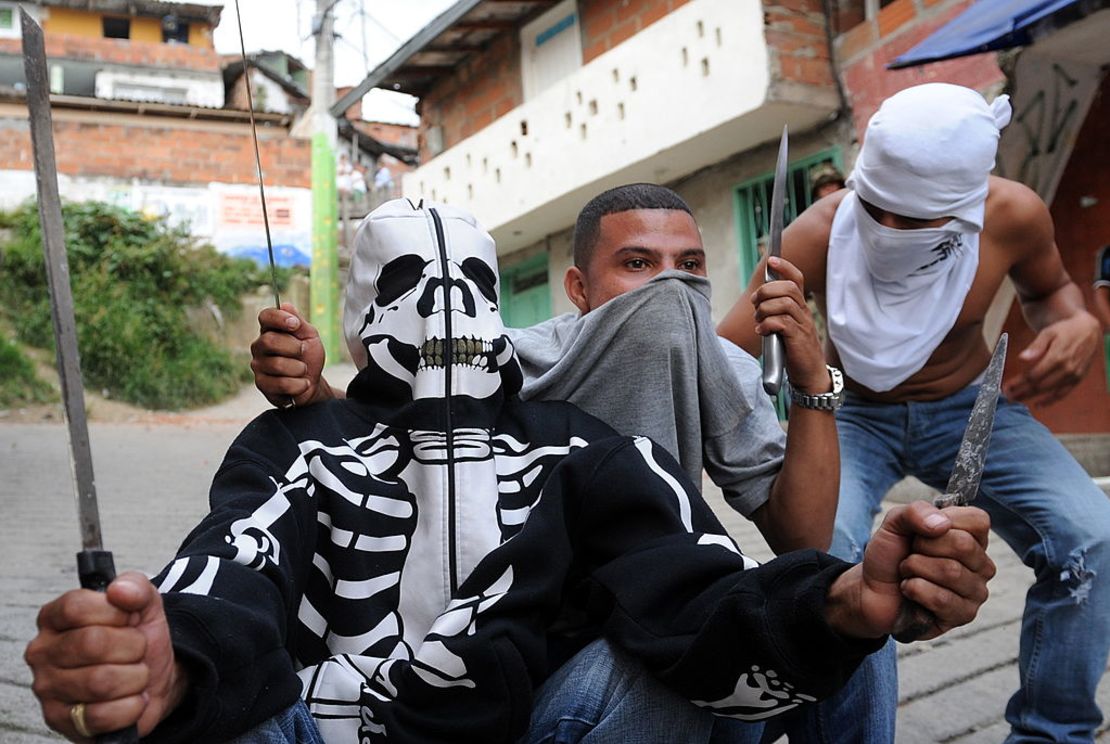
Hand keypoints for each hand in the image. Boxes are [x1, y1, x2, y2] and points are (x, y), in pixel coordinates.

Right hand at [25, 573, 186, 739]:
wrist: (154, 680)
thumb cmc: (138, 639)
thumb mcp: (145, 605)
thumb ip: (136, 586)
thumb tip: (119, 590)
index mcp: (55, 618)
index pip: (76, 606)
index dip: (115, 612)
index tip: (130, 619)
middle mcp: (43, 651)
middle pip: (91, 643)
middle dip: (132, 646)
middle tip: (138, 651)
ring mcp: (47, 688)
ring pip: (100, 681)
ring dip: (135, 678)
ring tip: (136, 675)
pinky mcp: (60, 720)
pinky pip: (101, 715)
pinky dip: (131, 707)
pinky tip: (132, 699)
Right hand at [250, 303, 334, 407]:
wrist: (312, 383)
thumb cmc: (308, 357)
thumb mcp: (310, 337)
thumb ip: (299, 322)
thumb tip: (285, 305)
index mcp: (270, 330)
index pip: (265, 316)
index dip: (279, 318)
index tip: (295, 325)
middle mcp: (259, 346)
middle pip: (269, 341)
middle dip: (294, 347)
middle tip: (304, 351)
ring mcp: (258, 365)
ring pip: (277, 364)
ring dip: (300, 368)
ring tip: (304, 370)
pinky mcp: (262, 384)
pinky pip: (281, 384)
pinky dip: (299, 384)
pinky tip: (302, 383)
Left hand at [751, 256, 828, 393]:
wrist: (810, 375)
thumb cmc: (794, 350)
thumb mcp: (785, 327)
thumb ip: (776, 313)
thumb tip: (758, 301)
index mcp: (800, 308)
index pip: (797, 279)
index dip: (785, 267)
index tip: (772, 259)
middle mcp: (804, 313)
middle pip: (788, 288)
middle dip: (767, 291)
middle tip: (755, 303)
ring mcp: (803, 325)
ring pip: (784, 304)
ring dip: (765, 309)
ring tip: (759, 320)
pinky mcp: (798, 339)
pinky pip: (782, 323)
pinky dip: (768, 324)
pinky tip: (762, 332)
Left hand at [826, 502, 994, 640]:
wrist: (871, 589)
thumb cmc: (890, 556)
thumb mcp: (895, 523)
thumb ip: (916, 511)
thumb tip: (942, 524)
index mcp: (972, 537)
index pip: (977, 520)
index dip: (941, 522)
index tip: (921, 532)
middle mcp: (981, 564)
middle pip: (963, 545)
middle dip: (922, 547)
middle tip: (910, 555)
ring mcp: (976, 591)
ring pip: (951, 572)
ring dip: (915, 569)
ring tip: (908, 573)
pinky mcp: (964, 614)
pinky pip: (942, 599)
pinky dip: (914, 590)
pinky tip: (910, 592)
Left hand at [1002, 312, 1100, 404]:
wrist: (1088, 330)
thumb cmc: (1063, 330)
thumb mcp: (1049, 332)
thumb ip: (1036, 346)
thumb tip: (1022, 357)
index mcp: (1057, 357)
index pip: (1033, 375)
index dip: (1018, 383)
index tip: (1005, 387)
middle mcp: (1067, 369)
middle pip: (1040, 386)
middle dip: (1022, 392)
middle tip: (1007, 396)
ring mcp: (1074, 376)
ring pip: (1049, 391)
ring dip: (1031, 397)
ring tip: (1016, 400)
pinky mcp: (1078, 379)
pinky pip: (1063, 393)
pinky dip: (1050, 400)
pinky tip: (1038, 404)